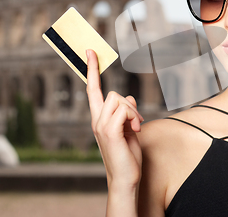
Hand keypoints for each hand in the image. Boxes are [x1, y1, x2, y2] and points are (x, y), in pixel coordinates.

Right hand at [86, 49, 143, 188]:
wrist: (125, 176)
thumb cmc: (127, 153)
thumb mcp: (129, 128)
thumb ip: (126, 111)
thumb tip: (129, 98)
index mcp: (99, 118)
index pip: (93, 89)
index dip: (92, 69)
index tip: (91, 52)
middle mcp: (96, 119)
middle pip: (113, 94)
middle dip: (130, 105)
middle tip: (137, 123)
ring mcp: (100, 125)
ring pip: (119, 100)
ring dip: (133, 112)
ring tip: (136, 128)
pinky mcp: (108, 130)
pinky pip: (123, 110)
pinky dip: (133, 117)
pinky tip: (135, 130)